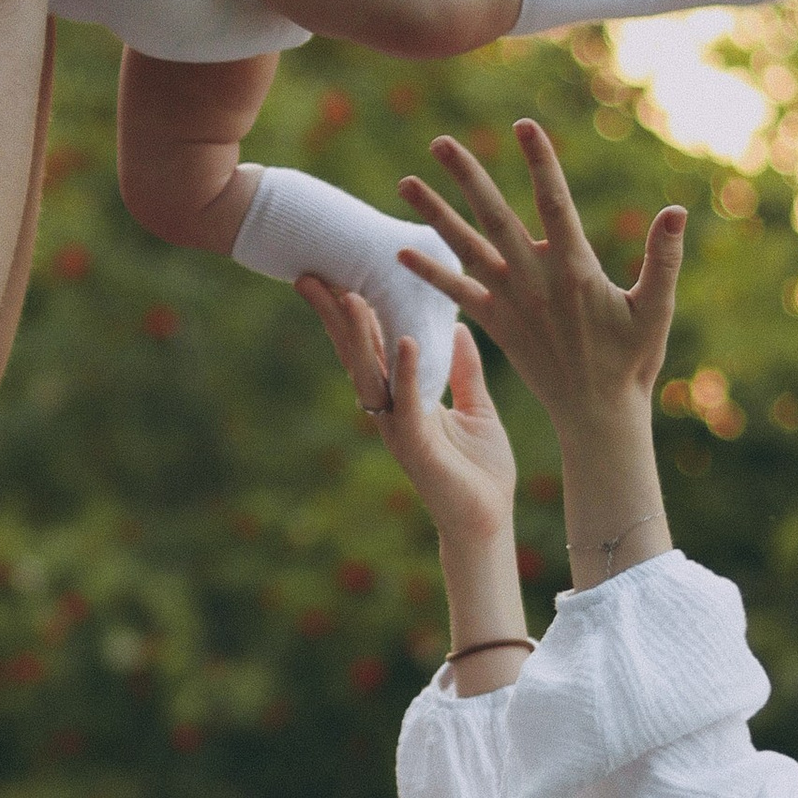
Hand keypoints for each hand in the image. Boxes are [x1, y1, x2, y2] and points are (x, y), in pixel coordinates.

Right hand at [297, 285, 517, 543]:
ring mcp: (399, 428)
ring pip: (372, 375)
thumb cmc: (481, 471)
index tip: (335, 276)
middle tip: (310, 277)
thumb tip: (458, 329)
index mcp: (404, 398)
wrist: (488, 521)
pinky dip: (407, 371)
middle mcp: (391, 410)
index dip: (353, 314)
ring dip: (362, 336)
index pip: (372, 348)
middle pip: (357, 356)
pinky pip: (409, 402)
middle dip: (335, 318)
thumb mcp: (477, 408)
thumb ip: (464, 371)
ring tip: (351, 297)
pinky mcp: (417, 446)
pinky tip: (405, 341)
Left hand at [397, 120, 684, 436]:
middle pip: (495, 217)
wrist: (597, 413)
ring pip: (466, 247)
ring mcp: (511, 302)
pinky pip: (457, 293)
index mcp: (574, 269)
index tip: (524, 124)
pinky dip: (430, 272)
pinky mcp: (497, 323)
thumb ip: (663, 259)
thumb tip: (677, 210)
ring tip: (405, 181)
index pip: (555, 202)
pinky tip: (402, 250)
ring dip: (435, 213)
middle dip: (467, 177)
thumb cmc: (633, 359)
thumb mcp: (655, 309)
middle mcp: (535, 280)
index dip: (540, 162)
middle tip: (440, 141)